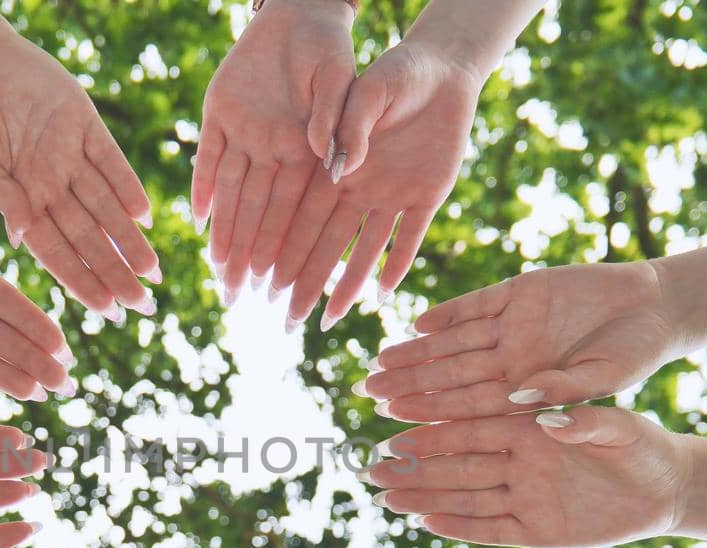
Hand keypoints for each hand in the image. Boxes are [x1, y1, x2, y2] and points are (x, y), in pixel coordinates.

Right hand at [0, 17, 159, 320]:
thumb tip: (20, 240)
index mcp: (21, 200)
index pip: (57, 252)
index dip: (81, 282)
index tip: (104, 312)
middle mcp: (51, 184)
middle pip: (89, 238)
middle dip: (115, 273)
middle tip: (142, 306)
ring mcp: (70, 155)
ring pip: (107, 207)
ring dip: (130, 240)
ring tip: (153, 273)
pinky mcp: (85, 122)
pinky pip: (111, 160)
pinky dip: (128, 186)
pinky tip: (145, 216)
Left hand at [193, 0, 354, 304]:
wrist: (299, 10)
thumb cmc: (330, 46)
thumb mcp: (340, 80)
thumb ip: (335, 122)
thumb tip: (333, 167)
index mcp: (304, 151)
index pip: (293, 210)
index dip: (284, 247)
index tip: (277, 285)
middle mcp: (272, 150)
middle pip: (258, 213)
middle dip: (249, 256)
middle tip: (239, 298)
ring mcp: (243, 133)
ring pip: (230, 193)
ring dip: (225, 233)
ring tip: (219, 274)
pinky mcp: (217, 111)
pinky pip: (207, 155)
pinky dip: (202, 185)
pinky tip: (198, 221)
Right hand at [272, 41, 478, 330]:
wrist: (444, 68)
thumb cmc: (397, 72)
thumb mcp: (368, 90)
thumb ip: (351, 126)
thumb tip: (338, 170)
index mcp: (337, 166)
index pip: (303, 215)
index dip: (283, 247)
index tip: (263, 279)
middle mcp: (359, 188)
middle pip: (326, 244)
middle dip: (305, 281)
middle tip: (285, 318)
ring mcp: (393, 196)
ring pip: (363, 251)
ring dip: (345, 286)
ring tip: (325, 321)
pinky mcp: (427, 196)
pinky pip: (410, 238)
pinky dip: (396, 265)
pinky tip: (380, 297)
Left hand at [358, 262, 675, 420]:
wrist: (656, 305)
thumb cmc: (636, 353)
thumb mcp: (605, 376)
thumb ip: (564, 389)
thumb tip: (522, 400)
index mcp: (527, 388)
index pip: (470, 407)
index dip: (434, 415)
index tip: (396, 427)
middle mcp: (511, 360)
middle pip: (451, 376)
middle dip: (410, 385)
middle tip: (367, 395)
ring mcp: (512, 326)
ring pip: (455, 342)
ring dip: (418, 351)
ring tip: (380, 362)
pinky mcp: (519, 291)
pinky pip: (477, 305)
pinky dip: (450, 312)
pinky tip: (419, 322)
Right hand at [367, 407, 691, 547]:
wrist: (667, 488)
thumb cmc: (644, 447)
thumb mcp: (621, 429)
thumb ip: (584, 418)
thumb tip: (542, 407)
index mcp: (530, 428)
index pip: (472, 426)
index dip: (433, 426)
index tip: (394, 425)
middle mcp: (518, 461)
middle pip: (455, 462)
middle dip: (413, 464)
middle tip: (370, 465)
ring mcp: (525, 495)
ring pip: (464, 496)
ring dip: (424, 495)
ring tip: (383, 496)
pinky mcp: (538, 529)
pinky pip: (491, 528)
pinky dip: (460, 527)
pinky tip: (425, 523)